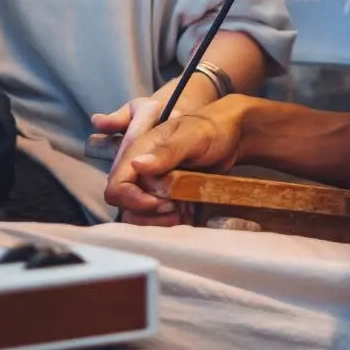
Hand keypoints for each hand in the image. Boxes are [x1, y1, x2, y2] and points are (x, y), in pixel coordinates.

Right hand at [97, 88, 245, 223]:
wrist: (232, 133)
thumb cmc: (212, 128)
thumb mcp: (192, 137)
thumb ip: (167, 151)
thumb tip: (137, 165)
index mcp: (140, 151)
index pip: (117, 186)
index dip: (133, 199)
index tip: (162, 202)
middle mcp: (142, 170)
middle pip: (125, 205)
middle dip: (148, 214)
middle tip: (175, 208)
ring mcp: (154, 183)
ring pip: (139, 215)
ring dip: (158, 221)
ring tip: (183, 212)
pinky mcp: (167, 193)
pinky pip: (158, 216)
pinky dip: (170, 220)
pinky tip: (189, 214)